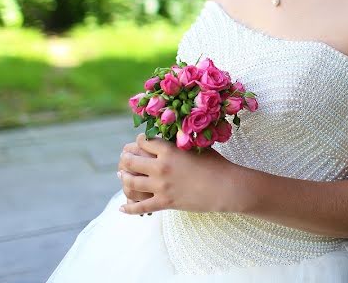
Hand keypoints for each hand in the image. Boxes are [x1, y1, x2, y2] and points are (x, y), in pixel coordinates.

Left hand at [117, 134, 233, 214]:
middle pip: (132, 161)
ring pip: (131, 182)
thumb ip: (179, 144)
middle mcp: (161, 167)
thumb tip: (169, 140)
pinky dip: (129, 208)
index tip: (139, 141)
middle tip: (124, 157)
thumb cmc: (216, 164)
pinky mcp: (164, 203)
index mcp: (169, 151)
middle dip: (125, 158)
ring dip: (124, 177)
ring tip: (122, 175)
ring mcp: (161, 187)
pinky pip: (140, 207)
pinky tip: (122, 207)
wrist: (225, 187)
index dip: (139, 140)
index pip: (144, 142)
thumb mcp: (197, 147)